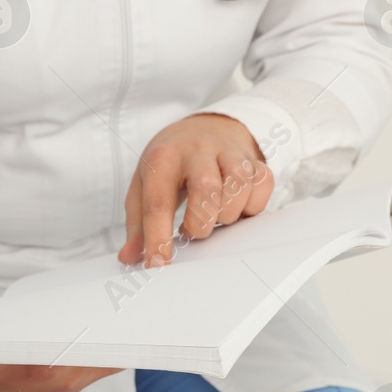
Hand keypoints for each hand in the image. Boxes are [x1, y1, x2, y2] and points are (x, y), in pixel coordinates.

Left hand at [119, 114, 272, 267]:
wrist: (204, 127)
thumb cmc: (170, 163)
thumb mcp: (144, 185)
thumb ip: (137, 223)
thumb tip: (129, 257)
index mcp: (163, 158)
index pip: (158, 203)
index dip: (157, 238)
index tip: (157, 265)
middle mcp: (197, 151)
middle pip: (206, 189)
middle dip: (201, 223)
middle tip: (192, 231)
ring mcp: (229, 152)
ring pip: (239, 185)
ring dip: (228, 214)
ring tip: (215, 217)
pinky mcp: (254, 159)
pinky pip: (262, 184)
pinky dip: (252, 205)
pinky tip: (237, 207)